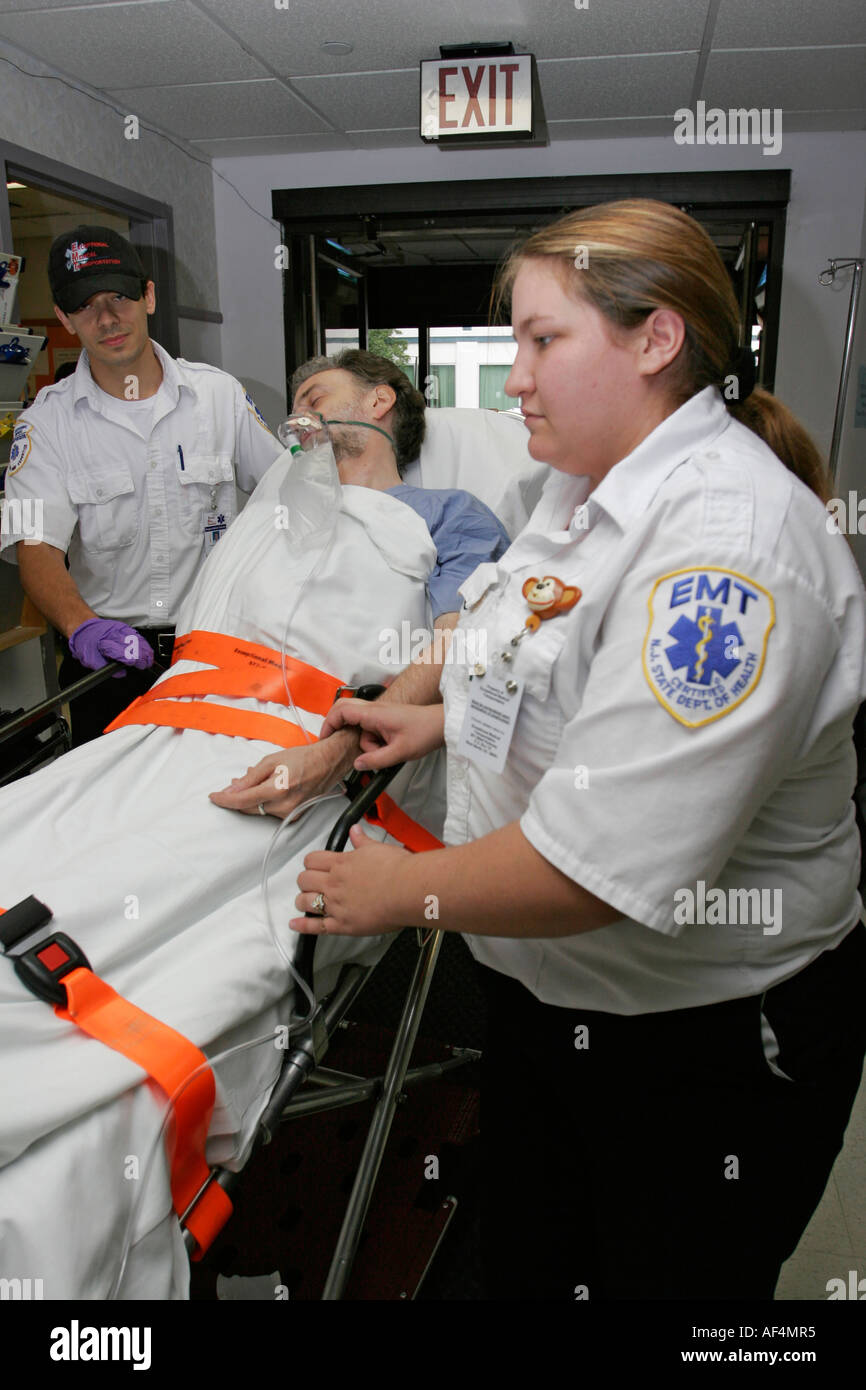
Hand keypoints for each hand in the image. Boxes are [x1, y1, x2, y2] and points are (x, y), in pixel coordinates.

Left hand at [68, 618, 153, 675]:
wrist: (83, 627)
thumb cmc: (86, 643)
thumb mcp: (90, 660)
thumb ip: (104, 668)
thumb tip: (121, 674)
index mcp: (105, 643)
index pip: (126, 653)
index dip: (135, 661)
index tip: (140, 666)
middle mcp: (114, 634)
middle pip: (135, 646)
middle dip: (143, 657)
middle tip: (146, 665)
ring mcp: (120, 629)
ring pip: (138, 639)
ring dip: (146, 650)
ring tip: (149, 659)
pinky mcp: (124, 627)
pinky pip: (137, 635)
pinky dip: (144, 643)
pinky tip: (146, 649)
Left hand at [209, 735, 356, 817]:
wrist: (327, 763)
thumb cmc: (303, 758)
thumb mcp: (271, 761)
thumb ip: (250, 778)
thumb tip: (231, 789)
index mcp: (277, 789)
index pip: (242, 801)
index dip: (224, 800)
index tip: (214, 797)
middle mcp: (284, 806)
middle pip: (249, 808)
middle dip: (238, 798)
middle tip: (234, 784)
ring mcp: (290, 814)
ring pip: (259, 810)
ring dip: (252, 799)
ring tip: (257, 781)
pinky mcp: (294, 817)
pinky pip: (271, 812)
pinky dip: (264, 803)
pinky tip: (267, 789)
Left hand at [291, 823, 409, 934]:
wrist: (408, 889)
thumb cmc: (398, 870)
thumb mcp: (378, 848)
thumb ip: (362, 841)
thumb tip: (355, 831)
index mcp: (341, 863)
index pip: (312, 860)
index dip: (311, 864)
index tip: (314, 867)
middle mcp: (334, 883)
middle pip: (303, 880)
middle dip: (305, 881)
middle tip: (311, 884)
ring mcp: (336, 904)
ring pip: (304, 902)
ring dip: (302, 901)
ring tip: (305, 902)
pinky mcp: (343, 924)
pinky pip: (316, 926)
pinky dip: (303, 926)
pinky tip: (295, 925)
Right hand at [319, 698, 444, 770]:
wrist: (441, 724)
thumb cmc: (424, 731)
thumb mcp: (399, 752)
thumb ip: (376, 760)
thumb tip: (358, 764)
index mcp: (374, 714)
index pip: (341, 712)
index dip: (329, 724)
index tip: (325, 738)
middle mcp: (374, 710)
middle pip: (344, 711)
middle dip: (338, 727)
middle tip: (338, 743)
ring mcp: (379, 713)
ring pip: (359, 725)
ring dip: (365, 741)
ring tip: (383, 751)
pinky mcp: (385, 719)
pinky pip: (370, 729)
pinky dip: (373, 740)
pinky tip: (387, 747)